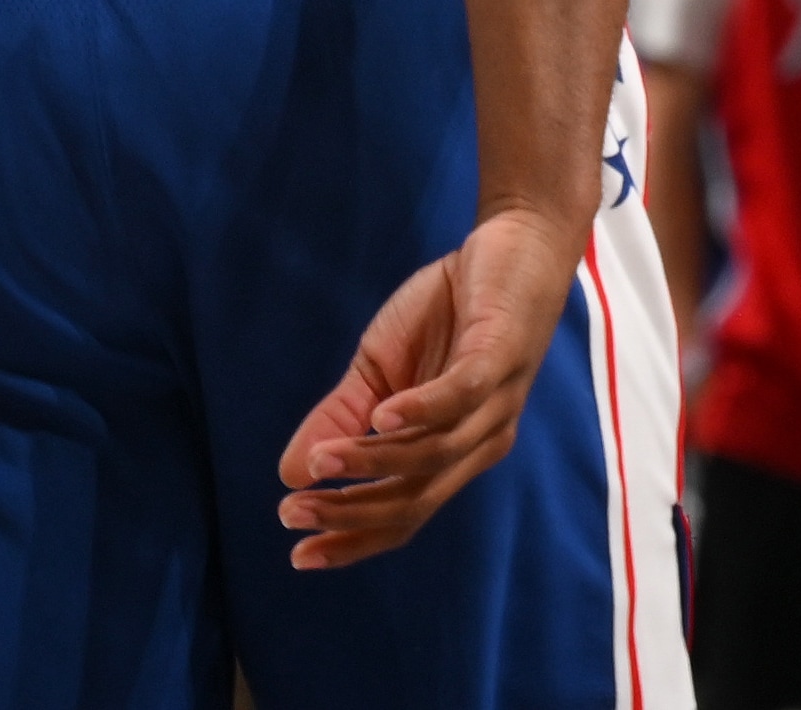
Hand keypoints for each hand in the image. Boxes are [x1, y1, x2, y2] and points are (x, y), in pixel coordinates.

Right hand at [275, 204, 584, 570]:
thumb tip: (290, 474)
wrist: (511, 244)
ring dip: (371, 463)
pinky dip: (419, 410)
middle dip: (351, 512)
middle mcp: (481, 441)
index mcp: (453, 453)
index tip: (298, 555)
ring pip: (432, 454)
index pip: (404, 515)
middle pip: (415, 500)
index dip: (354, 539)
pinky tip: (380, 415)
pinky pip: (460, 396)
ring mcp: (497, 403)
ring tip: (321, 462)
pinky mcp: (501, 357)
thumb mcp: (379, 368)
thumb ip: (342, 419)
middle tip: (293, 512)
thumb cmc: (448, 313)